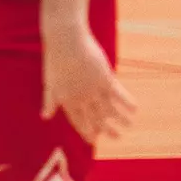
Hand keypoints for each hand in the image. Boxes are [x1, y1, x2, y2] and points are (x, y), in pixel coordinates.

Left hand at [41, 25, 135, 143]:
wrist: (66, 39)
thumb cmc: (55, 58)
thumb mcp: (50, 82)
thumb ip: (49, 100)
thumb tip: (45, 117)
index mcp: (67, 100)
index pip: (78, 121)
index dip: (85, 131)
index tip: (93, 141)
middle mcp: (82, 99)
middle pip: (96, 118)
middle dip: (107, 129)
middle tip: (117, 137)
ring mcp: (94, 90)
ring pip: (110, 109)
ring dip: (121, 119)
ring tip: (129, 125)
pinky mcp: (105, 79)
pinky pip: (119, 95)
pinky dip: (127, 103)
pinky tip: (134, 109)